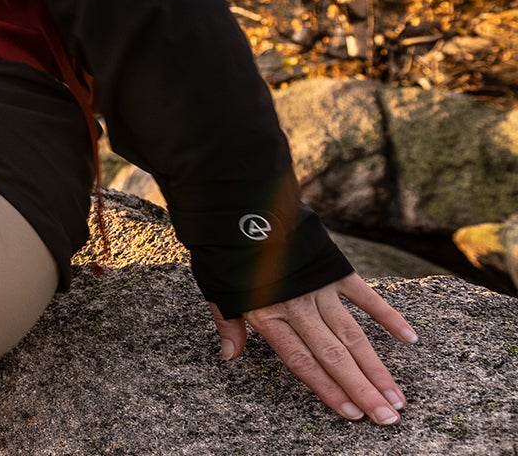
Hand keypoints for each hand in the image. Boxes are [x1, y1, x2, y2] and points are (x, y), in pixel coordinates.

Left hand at [209, 273, 417, 424]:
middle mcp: (297, 307)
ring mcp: (319, 288)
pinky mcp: (334, 269)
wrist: (239, 209)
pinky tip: (409, 339)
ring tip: (397, 397)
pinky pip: (366, 296)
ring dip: (376, 367)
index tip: (352, 415)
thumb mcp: (218, 290)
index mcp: (268, 316)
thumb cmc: (226, 254)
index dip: (327, 389)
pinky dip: (388, 316)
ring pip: (353, 334)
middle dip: (362, 390)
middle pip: (334, 355)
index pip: (302, 362)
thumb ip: (227, 324)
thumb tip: (230, 356)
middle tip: (389, 419)